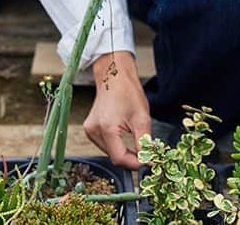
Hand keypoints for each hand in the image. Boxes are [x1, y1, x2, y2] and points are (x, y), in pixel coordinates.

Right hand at [83, 51, 150, 169]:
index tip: (148, 160)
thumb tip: (149, 161)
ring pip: (110, 152)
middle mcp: (94, 130)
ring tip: (133, 136)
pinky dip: (116, 144)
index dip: (135, 163)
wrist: (114, 75)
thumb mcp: (142, 117)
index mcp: (106, 127)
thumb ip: (145, 142)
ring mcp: (90, 130)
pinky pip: (105, 144)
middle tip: (144, 150)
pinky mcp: (89, 129)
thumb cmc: (128, 91)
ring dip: (123, 151)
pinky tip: (122, 133)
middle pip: (114, 157)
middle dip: (131, 157)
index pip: (120, 158)